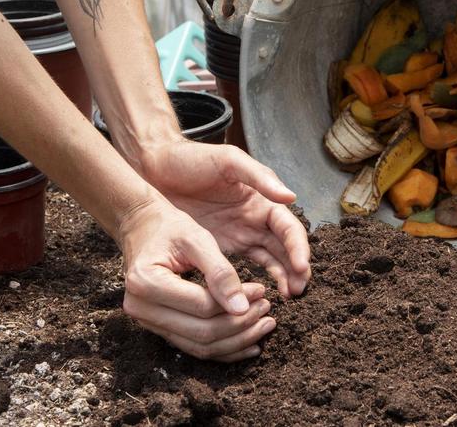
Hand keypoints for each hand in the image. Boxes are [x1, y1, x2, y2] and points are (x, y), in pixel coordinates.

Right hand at [118, 199, 276, 361]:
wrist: (142, 229)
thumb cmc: (170, 228)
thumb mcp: (196, 239)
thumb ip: (220, 272)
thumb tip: (242, 309)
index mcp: (146, 282)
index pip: (202, 306)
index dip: (237, 303)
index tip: (262, 291)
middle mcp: (141, 308)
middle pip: (202, 333)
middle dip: (241, 325)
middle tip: (267, 309)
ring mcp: (147, 322)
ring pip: (200, 346)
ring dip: (236, 340)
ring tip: (264, 325)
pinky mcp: (159, 328)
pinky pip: (195, 347)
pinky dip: (224, 349)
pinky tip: (249, 344)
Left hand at [135, 141, 311, 297]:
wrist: (155, 167)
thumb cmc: (192, 159)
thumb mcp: (228, 160)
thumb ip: (259, 177)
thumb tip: (291, 196)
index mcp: (262, 200)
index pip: (289, 228)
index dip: (298, 247)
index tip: (302, 267)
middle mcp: (256, 220)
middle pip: (285, 248)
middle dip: (296, 269)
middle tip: (298, 290)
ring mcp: (240, 235)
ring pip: (270, 261)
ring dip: (282, 278)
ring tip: (288, 297)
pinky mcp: (221, 248)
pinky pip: (245, 268)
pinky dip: (256, 281)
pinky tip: (260, 296)